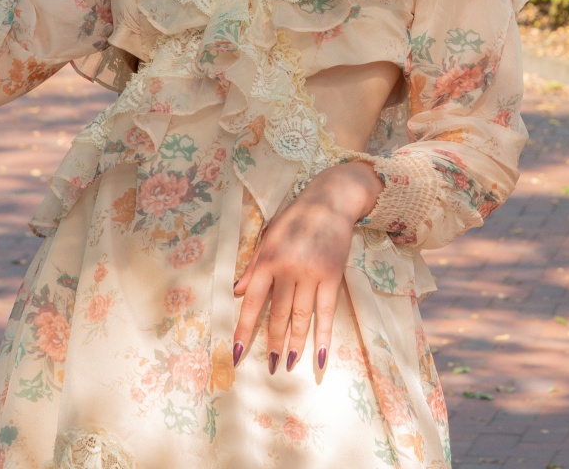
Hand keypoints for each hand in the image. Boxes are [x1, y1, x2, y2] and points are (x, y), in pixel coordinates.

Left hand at [231, 160, 383, 375]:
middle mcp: (288, 269)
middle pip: (278, 314)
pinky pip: (326, 312)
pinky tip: (321, 355)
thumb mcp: (268, 236)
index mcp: (268, 260)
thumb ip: (254, 265)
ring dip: (294, 343)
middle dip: (272, 342)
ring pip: (300, 317)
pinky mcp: (332, 276)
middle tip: (269, 366)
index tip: (237, 352)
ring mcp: (311, 274)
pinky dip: (323, 335)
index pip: (252, 301)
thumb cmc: (295, 218)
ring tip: (288, 365)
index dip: (244, 328)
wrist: (330, 201)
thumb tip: (236, 291)